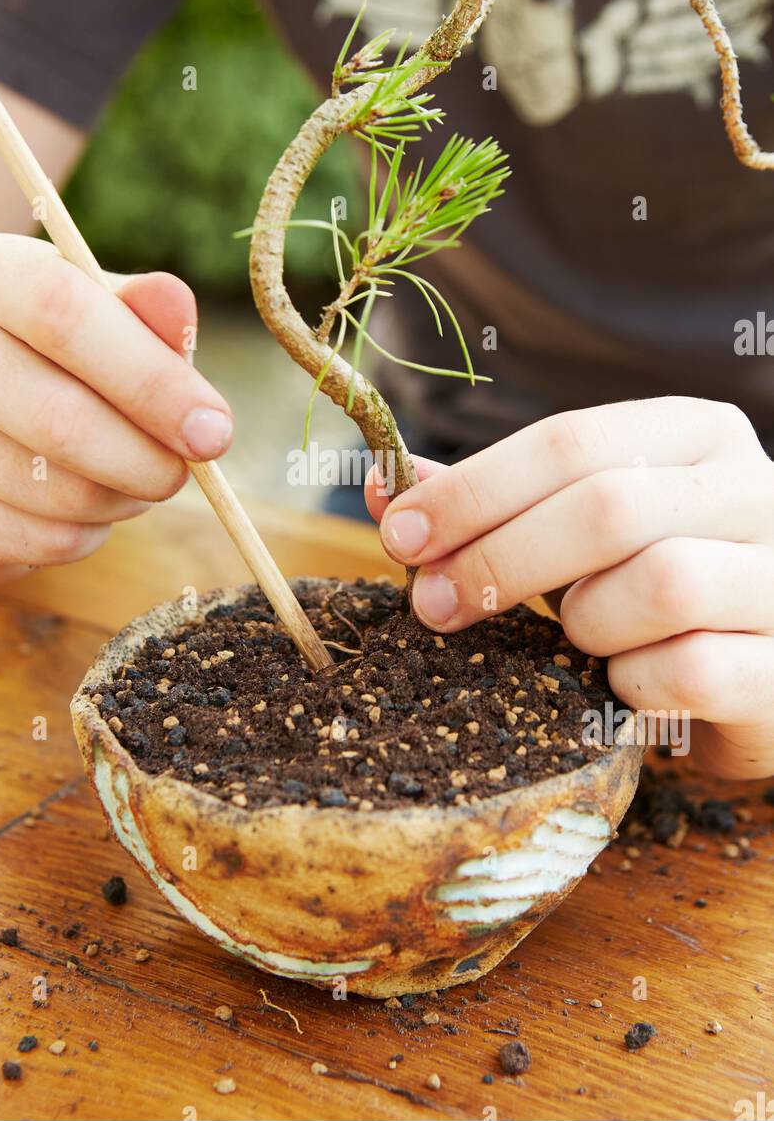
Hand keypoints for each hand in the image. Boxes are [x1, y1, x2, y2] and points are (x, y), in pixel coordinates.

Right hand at [0, 233, 232, 585]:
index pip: (65, 316)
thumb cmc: (54, 349)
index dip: (152, 382)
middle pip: (62, 422)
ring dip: (122, 501)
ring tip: (131, 481)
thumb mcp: (101, 309)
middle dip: (150, 462)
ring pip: (54, 496)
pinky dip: (84, 536)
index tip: (214, 431)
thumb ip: (146, 311)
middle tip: (184, 472)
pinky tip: (80, 508)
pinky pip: (34, 543)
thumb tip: (178, 312)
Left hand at [365, 398, 773, 779]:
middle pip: (606, 507)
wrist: (754, 670)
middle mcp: (753, 489)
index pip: (570, 440)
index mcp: (694, 434)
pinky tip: (624, 685)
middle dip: (500, 558)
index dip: (473, 490)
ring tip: (577, 640)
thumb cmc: (647, 589)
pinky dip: (633, 685)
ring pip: (659, 585)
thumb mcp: (573, 530)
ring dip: (586, 624)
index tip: (401, 534)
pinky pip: (689, 671)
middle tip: (436, 604)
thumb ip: (490, 504)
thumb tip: (384, 486)